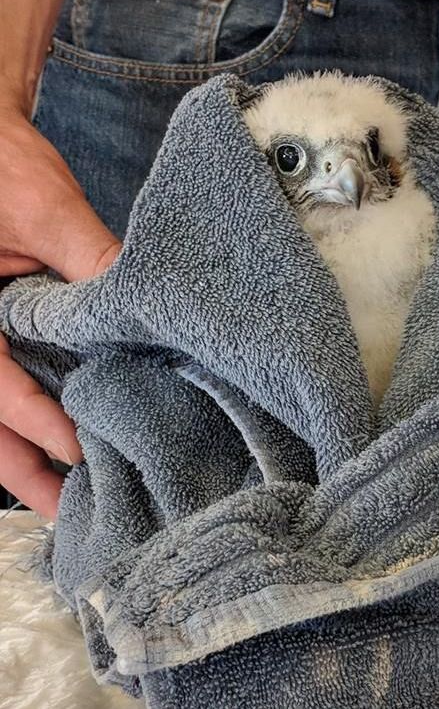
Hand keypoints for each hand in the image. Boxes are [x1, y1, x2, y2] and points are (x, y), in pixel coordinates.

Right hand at [0, 108, 120, 517]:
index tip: (78, 452)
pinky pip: (0, 378)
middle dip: (18, 466)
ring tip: (64, 499)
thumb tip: (143, 305)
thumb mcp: (43, 207)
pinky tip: (61, 438)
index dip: (34, 420)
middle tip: (64, 513)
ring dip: (18, 452)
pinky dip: (26, 413)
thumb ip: (88, 261)